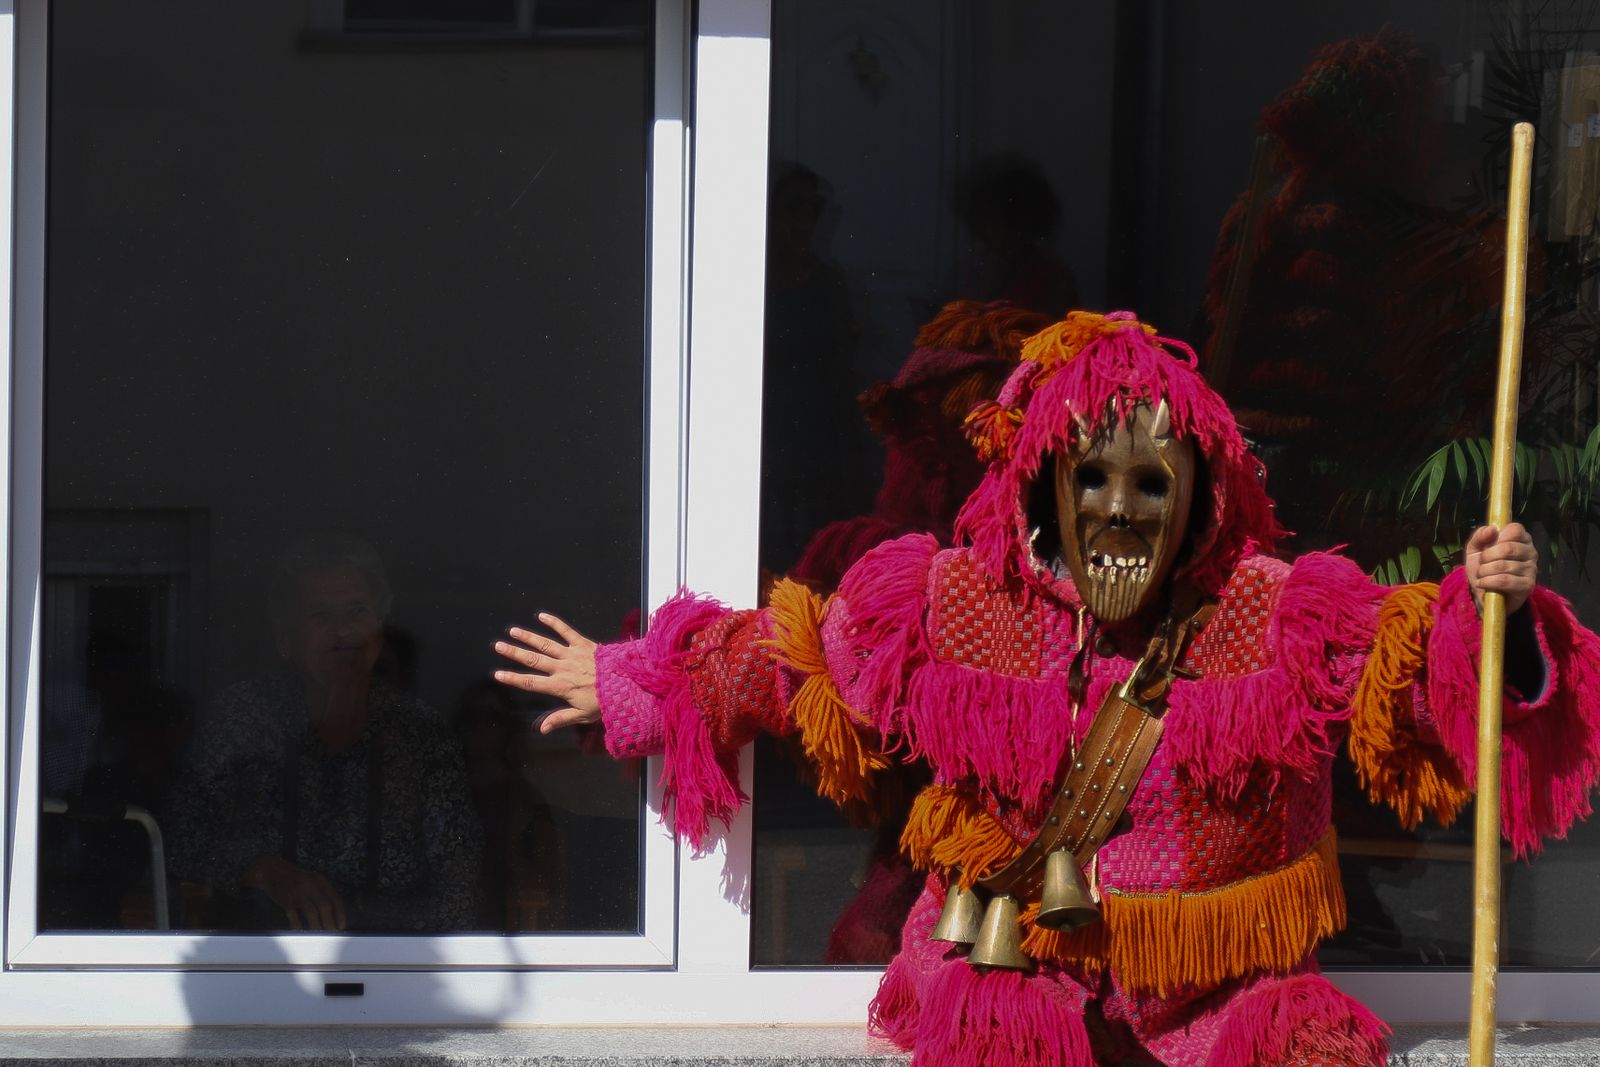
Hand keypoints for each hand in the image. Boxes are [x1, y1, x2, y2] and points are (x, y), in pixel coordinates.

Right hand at [241, 855, 346, 930]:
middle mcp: (311, 886)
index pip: (336, 899)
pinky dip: (299, 926)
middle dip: (330, 922)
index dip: (340, 914)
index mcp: (321, 881)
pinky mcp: (286, 901)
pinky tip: (302, 932)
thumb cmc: (296, 879)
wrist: (272, 872)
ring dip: (317, 926)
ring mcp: (298, 893)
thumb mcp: (313, 881)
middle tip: (331, 933)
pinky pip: (294, 917)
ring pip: (312, 913)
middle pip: (325, 907)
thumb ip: (322, 893)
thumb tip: (333, 914)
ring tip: (319, 935)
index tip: (341, 926)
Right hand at [494, 613, 600, 732]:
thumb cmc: (605, 701)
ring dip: (528, 637)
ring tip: (513, 630)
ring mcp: (572, 654)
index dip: (513, 678)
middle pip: (533, 660)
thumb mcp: (583, 715)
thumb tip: (541, 729)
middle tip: (498, 645)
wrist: (627, 683)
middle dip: (514, 653)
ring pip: (546, 644)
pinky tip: (542, 615)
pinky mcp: (583, 644)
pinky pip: (567, 631)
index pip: (531, 683)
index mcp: (560, 686)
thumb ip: (560, 719)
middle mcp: (562, 668)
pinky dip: (554, 622)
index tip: (497, 674)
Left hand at [1465, 522, 1537, 614]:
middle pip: (1507, 548)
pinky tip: (1483, 583)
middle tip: (1482, 563)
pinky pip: (1504, 580)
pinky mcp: (1527, 585)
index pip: (1515, 529)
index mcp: (1521, 539)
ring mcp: (1531, 569)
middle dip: (1486, 556)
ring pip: (1503, 565)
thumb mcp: (1475, 549)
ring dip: (1484, 571)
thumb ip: (1479, 536)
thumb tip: (1491, 529)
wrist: (1483, 593)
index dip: (1498, 536)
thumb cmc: (1483, 567)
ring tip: (1482, 575)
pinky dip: (1488, 581)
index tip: (1488, 545)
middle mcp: (1530, 552)